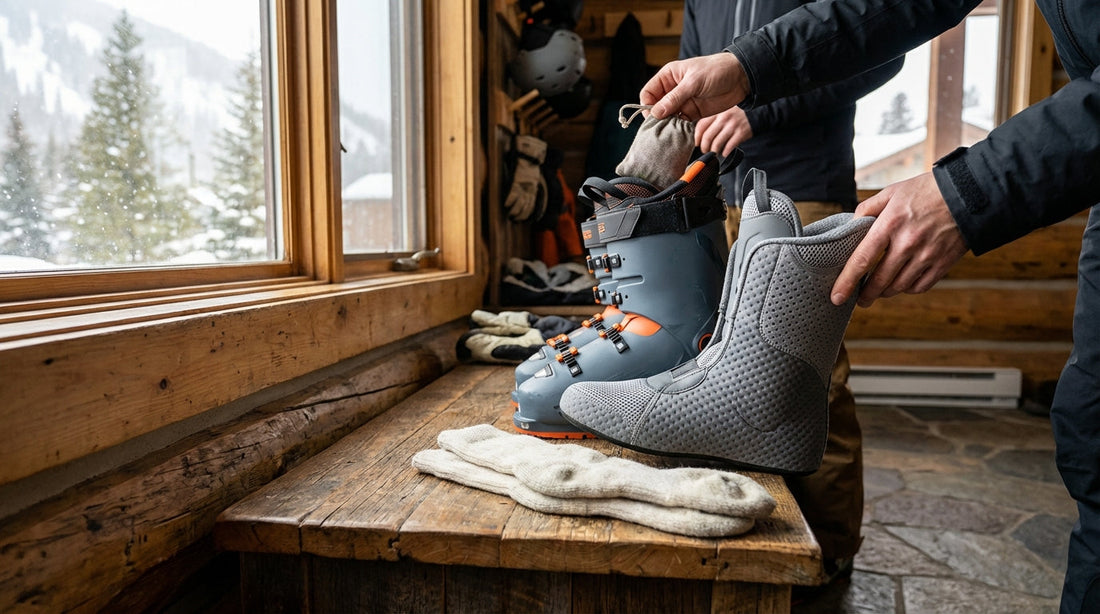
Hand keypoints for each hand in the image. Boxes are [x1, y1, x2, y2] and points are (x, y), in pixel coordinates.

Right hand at [640, 52, 749, 120]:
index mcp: (668, 76)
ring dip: (667, 125)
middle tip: (660, 127)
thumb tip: (656, 112)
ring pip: (666, 117)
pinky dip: (678, 129)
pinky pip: (679, 123)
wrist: (740, 78)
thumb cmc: (716, 70)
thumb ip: (675, 97)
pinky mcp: (692, 113)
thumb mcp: (694, 81)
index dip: (647, 105)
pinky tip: (680, 133)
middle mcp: (672, 90)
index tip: (652, 116)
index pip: (648, 92)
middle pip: (655, 107)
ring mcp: (682, 102)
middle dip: (656, 117)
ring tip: (670, 131)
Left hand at [695, 107, 752, 157]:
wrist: (756, 114)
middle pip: (707, 136)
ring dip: (714, 151)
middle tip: (705, 151)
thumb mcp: (723, 112)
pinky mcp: (740, 133)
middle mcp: (723, 119)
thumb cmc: (737, 115)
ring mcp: (732, 126)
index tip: (697, 143)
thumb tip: (700, 135)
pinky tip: (724, 153)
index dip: (697, 137)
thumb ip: (712, 120)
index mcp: (717, 113)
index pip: (701, 126)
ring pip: (717, 143)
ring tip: (714, 153)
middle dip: (704, 147)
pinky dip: (725, 152)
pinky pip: (729, 146)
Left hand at [830, 172, 968, 307]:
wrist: (969, 192)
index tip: (836, 297)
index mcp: (890, 224)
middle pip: (879, 281)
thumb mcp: (892, 192)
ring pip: (898, 287)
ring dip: (885, 292)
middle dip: (865, 295)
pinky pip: (920, 287)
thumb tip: (851, 226)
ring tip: (879, 291)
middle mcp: (907, 242)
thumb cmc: (925, 191)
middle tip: (859, 300)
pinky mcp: (943, 263)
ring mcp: (927, 255)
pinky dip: (908, 289)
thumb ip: (868, 209)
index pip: (862, 260)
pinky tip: (902, 284)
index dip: (847, 282)